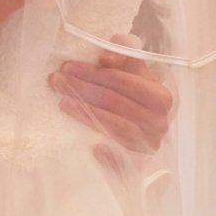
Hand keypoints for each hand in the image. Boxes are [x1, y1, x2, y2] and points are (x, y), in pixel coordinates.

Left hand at [49, 36, 173, 160]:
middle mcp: (158, 119)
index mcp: (158, 94)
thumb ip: (123, 52)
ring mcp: (150, 142)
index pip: (121, 79)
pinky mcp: (142, 162)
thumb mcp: (132, 72)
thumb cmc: (133, 96)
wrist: (145, 131)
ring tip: (62, 102)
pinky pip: (126, 158)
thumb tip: (105, 57)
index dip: (92, 71)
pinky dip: (112, 153)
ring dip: (85, 112)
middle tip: (57, 80)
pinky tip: (95, 148)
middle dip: (82, 87)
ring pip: (115, 124)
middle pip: (113, 100)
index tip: (67, 66)